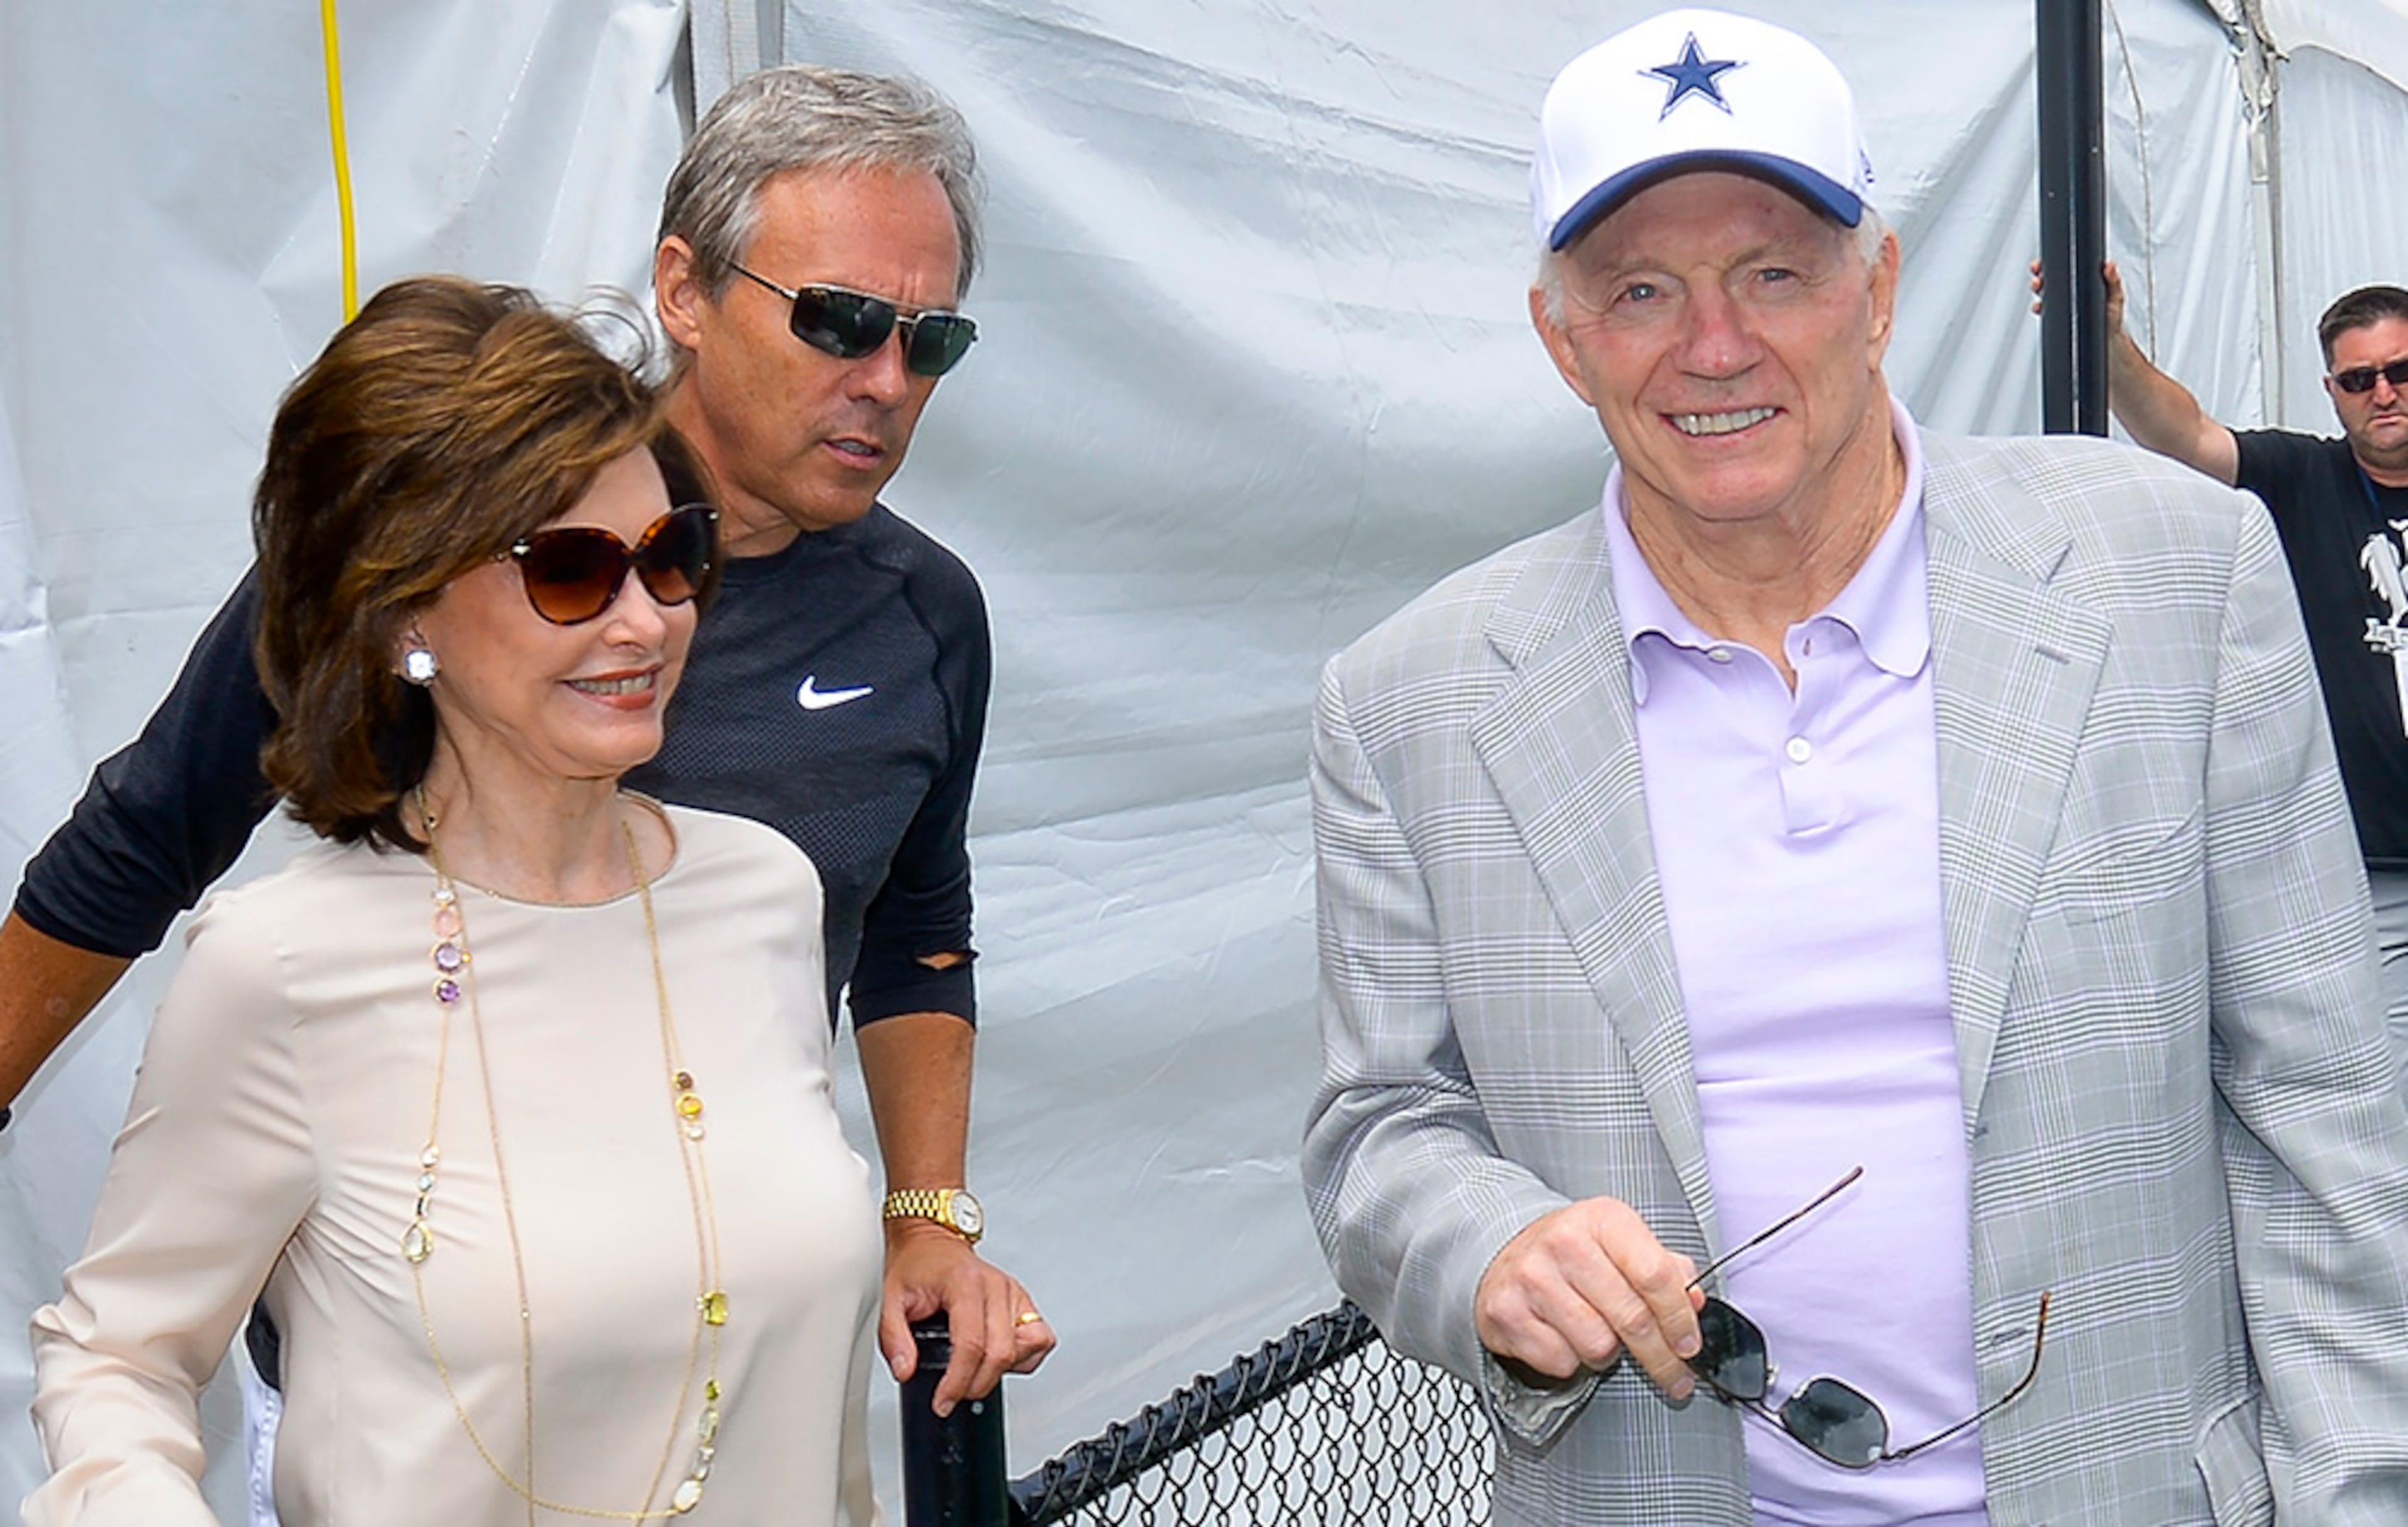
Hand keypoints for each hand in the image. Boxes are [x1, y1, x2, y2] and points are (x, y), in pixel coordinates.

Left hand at [881, 1221, 1054, 1415]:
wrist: (932, 1242)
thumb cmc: (917, 1266)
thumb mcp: (891, 1300)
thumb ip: (893, 1338)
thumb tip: (905, 1370)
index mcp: (964, 1283)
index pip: (971, 1343)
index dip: (958, 1381)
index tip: (943, 1401)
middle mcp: (996, 1286)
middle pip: (1001, 1352)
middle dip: (977, 1384)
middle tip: (955, 1395)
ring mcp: (1013, 1293)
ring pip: (1027, 1346)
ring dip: (1004, 1371)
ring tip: (977, 1373)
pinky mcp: (1023, 1300)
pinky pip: (1040, 1338)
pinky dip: (1025, 1356)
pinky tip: (1001, 1358)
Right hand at [1473, 1197, 1704, 1400]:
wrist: (1504, 1253)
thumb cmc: (1572, 1252)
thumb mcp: (1622, 1244)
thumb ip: (1664, 1270)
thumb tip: (1694, 1302)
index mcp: (1602, 1220)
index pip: (1655, 1275)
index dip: (1679, 1318)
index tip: (1690, 1345)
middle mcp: (1564, 1243)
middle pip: (1632, 1319)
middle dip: (1661, 1358)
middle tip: (1675, 1376)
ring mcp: (1531, 1278)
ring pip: (1597, 1347)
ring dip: (1607, 1352)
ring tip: (1596, 1331)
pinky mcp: (1506, 1312)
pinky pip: (1561, 1361)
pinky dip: (1570, 1359)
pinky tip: (1563, 1335)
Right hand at [2028, 258, 2126, 334]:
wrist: (2107, 339)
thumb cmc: (2112, 316)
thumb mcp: (2116, 296)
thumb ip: (2113, 281)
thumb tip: (2110, 265)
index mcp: (2082, 280)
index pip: (2065, 268)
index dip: (2052, 263)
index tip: (2046, 262)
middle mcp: (2070, 290)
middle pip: (2050, 278)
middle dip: (2040, 275)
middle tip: (2040, 276)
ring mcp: (2062, 303)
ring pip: (2044, 293)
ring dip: (2038, 289)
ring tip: (2038, 288)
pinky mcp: (2057, 316)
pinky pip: (2044, 310)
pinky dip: (2039, 307)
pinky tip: (2039, 306)